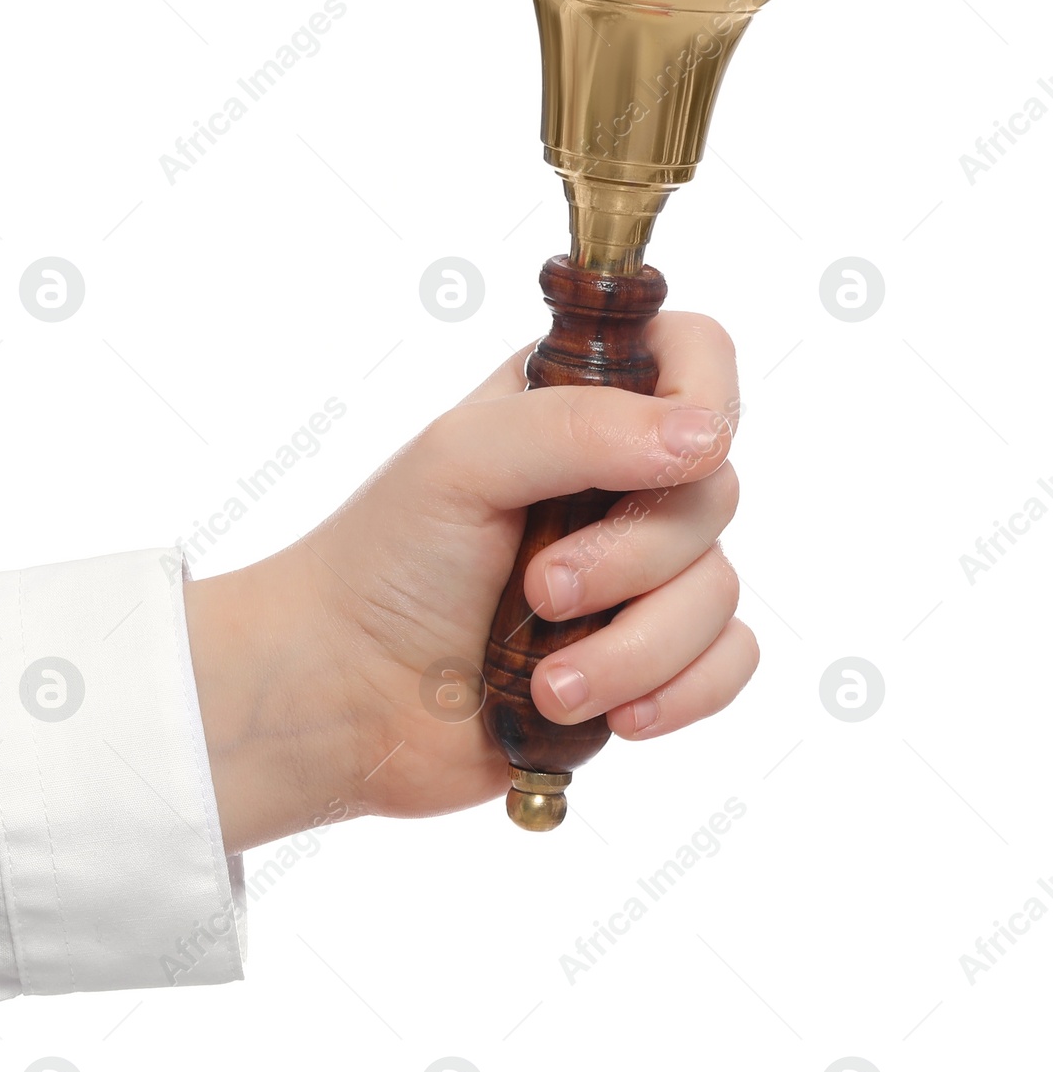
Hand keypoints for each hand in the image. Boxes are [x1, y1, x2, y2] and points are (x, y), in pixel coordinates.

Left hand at [184, 314, 752, 853]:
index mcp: (571, 406)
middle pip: (713, 494)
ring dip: (634, 648)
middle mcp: (616, 482)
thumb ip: (579, 426)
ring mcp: (634, 576)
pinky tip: (616, 717)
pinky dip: (680, 693)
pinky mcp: (643, 660)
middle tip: (537, 588)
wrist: (345, 696)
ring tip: (550, 681)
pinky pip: (728, 663)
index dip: (704, 396)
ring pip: (718, 592)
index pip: (693, 354)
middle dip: (631, 560)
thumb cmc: (383, 562)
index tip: (671, 453)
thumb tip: (706, 438)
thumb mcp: (462, 460)